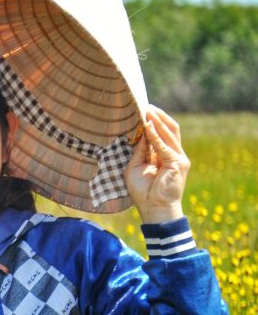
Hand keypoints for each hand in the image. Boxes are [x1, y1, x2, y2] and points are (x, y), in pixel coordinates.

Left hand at [124, 105, 188, 223]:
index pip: (162, 134)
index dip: (154, 121)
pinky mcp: (178, 163)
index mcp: (165, 156)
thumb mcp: (135, 166)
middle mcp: (174, 155)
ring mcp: (178, 158)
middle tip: (146, 105)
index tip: (142, 110)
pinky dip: (155, 135)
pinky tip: (147, 126)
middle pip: (170, 129)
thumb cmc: (143, 191)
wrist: (153, 209)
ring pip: (170, 134)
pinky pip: (164, 146)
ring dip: (158, 121)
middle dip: (158, 116)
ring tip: (148, 110)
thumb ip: (140, 150)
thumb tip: (140, 132)